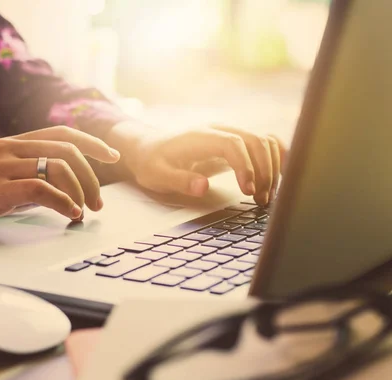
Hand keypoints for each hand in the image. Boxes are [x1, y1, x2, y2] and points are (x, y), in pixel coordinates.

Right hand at [0, 126, 119, 234]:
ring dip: (81, 191)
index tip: (111, 156)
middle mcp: (10, 149)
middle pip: (68, 149)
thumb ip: (21, 178)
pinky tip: (70, 215)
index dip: (91, 142)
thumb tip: (51, 192)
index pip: (61, 133)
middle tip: (99, 201)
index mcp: (10, 143)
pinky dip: (64, 202)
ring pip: (59, 166)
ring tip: (85, 212)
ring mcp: (3, 167)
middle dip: (92, 174)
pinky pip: (42, 188)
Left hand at [116, 122, 286, 205]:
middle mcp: (219, 130)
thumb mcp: (157, 175)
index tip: (249, 191)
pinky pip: (263, 144)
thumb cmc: (152, 163)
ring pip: (264, 141)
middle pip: (256, 140)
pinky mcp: (235, 143)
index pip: (234, 144)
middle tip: (261, 200)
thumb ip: (179, 180)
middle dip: (265, 170)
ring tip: (266, 197)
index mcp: (201, 136)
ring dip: (272, 167)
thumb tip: (203, 187)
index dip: (246, 166)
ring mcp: (229, 134)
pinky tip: (279, 179)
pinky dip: (276, 159)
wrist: (148, 147)